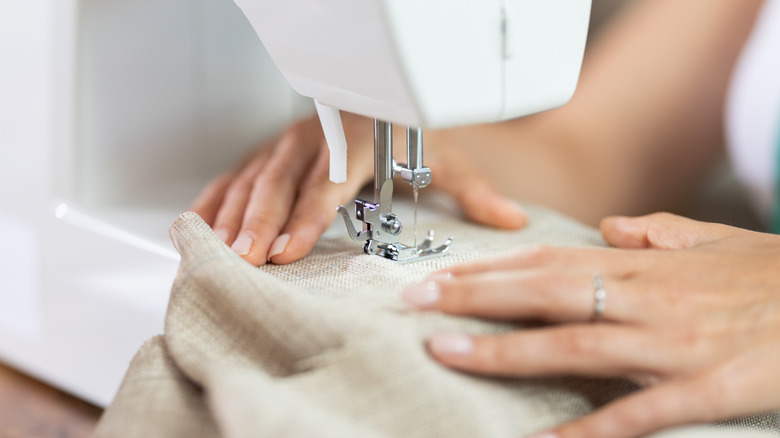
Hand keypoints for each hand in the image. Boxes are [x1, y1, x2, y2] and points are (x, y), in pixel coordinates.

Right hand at [190, 114, 526, 265]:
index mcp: (356, 144)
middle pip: (280, 186)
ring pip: (253, 180)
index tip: (285, 251)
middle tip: (242, 262)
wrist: (383, 93)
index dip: (305, 220)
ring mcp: (287, 144)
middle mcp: (315, 143)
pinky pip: (236, 173)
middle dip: (258, 225)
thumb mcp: (445, 157)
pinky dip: (216, 199)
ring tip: (217, 252)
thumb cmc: (410, 129)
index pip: (325, 187)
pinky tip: (199, 224)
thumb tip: (512, 220)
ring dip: (233, 216)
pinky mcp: (270, 150)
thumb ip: (473, 191)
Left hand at [402, 213, 779, 437]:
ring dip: (505, 350)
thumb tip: (611, 226)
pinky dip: (590, 429)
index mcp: (645, 266)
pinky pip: (638, 414)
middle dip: (474, 297)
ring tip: (445, 351)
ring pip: (574, 345)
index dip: (489, 269)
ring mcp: (674, 346)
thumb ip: (656, 233)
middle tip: (414, 302)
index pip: (548, 261)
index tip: (440, 274)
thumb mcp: (713, 240)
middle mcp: (647, 299)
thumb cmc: (774, 275)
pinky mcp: (708, 390)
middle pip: (544, 293)